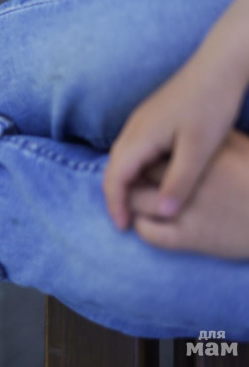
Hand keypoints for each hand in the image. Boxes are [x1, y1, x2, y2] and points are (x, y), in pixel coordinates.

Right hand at [104, 0, 248, 229]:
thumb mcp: (200, 149)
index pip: (114, 178)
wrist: (220, 64)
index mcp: (139, 137)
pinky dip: (136, 169)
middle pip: (113, 169)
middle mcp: (132, 129)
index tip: (124, 227)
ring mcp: (140, 121)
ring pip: (122, 159)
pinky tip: (153, 178)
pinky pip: (133, 149)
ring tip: (140, 204)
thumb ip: (179, 182)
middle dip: (117, 197)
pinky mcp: (151, 118)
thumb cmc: (211, 104)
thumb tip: (163, 212)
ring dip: (126, 183)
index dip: (116, 205)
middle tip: (128, 221)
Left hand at [129, 130, 248, 258]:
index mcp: (202, 156)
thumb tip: (191, 133)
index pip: (154, 152)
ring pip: (136, 202)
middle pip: (140, 175)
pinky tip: (148, 221)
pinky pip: (149, 232)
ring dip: (132, 201)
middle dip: (134, 178)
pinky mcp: (191, 237)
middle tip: (135, 182)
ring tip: (138, 201)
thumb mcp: (239, 147)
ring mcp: (188, 209)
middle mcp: (190, 181)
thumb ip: (213, 140)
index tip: (145, 161)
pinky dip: (142, 227)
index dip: (144, 157)